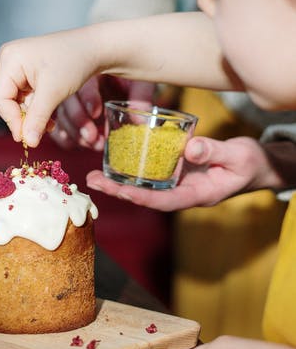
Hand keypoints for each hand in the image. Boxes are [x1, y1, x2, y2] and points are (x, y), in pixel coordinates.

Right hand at [0, 29, 99, 146]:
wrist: (94, 48)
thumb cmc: (73, 62)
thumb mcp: (53, 93)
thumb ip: (37, 119)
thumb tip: (28, 142)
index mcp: (9, 59)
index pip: (0, 97)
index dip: (11, 119)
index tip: (25, 138)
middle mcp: (9, 60)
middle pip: (6, 99)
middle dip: (23, 118)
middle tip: (37, 135)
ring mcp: (18, 66)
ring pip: (17, 100)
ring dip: (32, 115)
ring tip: (49, 125)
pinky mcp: (28, 72)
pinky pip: (26, 96)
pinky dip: (37, 108)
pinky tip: (49, 116)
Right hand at [50, 76, 155, 151]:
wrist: (130, 72)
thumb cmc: (134, 74)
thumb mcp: (140, 80)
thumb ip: (140, 96)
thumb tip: (139, 122)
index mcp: (93, 65)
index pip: (84, 79)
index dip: (88, 97)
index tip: (96, 113)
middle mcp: (76, 79)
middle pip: (67, 98)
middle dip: (78, 121)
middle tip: (92, 137)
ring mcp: (69, 96)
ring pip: (60, 114)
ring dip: (73, 133)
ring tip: (93, 144)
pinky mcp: (68, 112)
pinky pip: (57, 125)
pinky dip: (64, 137)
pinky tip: (77, 145)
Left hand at [86, 135, 275, 209]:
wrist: (256, 165)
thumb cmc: (250, 163)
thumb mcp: (239, 155)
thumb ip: (215, 152)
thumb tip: (188, 148)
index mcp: (198, 194)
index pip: (165, 201)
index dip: (142, 197)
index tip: (122, 192)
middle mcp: (183, 191)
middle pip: (146, 195)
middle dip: (119, 191)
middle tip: (92, 181)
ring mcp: (179, 182)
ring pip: (145, 185)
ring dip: (120, 181)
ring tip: (93, 175)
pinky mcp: (177, 170)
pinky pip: (152, 172)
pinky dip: (133, 169)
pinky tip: (115, 160)